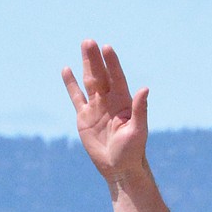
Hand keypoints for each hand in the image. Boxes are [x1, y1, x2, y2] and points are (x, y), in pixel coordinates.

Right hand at [62, 41, 148, 183]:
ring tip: (84, 45)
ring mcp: (96, 108)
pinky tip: (67, 70)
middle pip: (101, 76)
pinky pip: (76, 97)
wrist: (120, 170)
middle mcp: (109, 101)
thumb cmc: (133, 152)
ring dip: (86, 64)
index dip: (112, 63)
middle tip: (89, 41)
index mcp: (123, 103)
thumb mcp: (138, 131)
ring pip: (89, 82)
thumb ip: (140, 109)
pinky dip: (71, 84)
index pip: (117, 78)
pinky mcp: (84, 118)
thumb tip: (145, 89)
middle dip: (95, 59)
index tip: (107, 48)